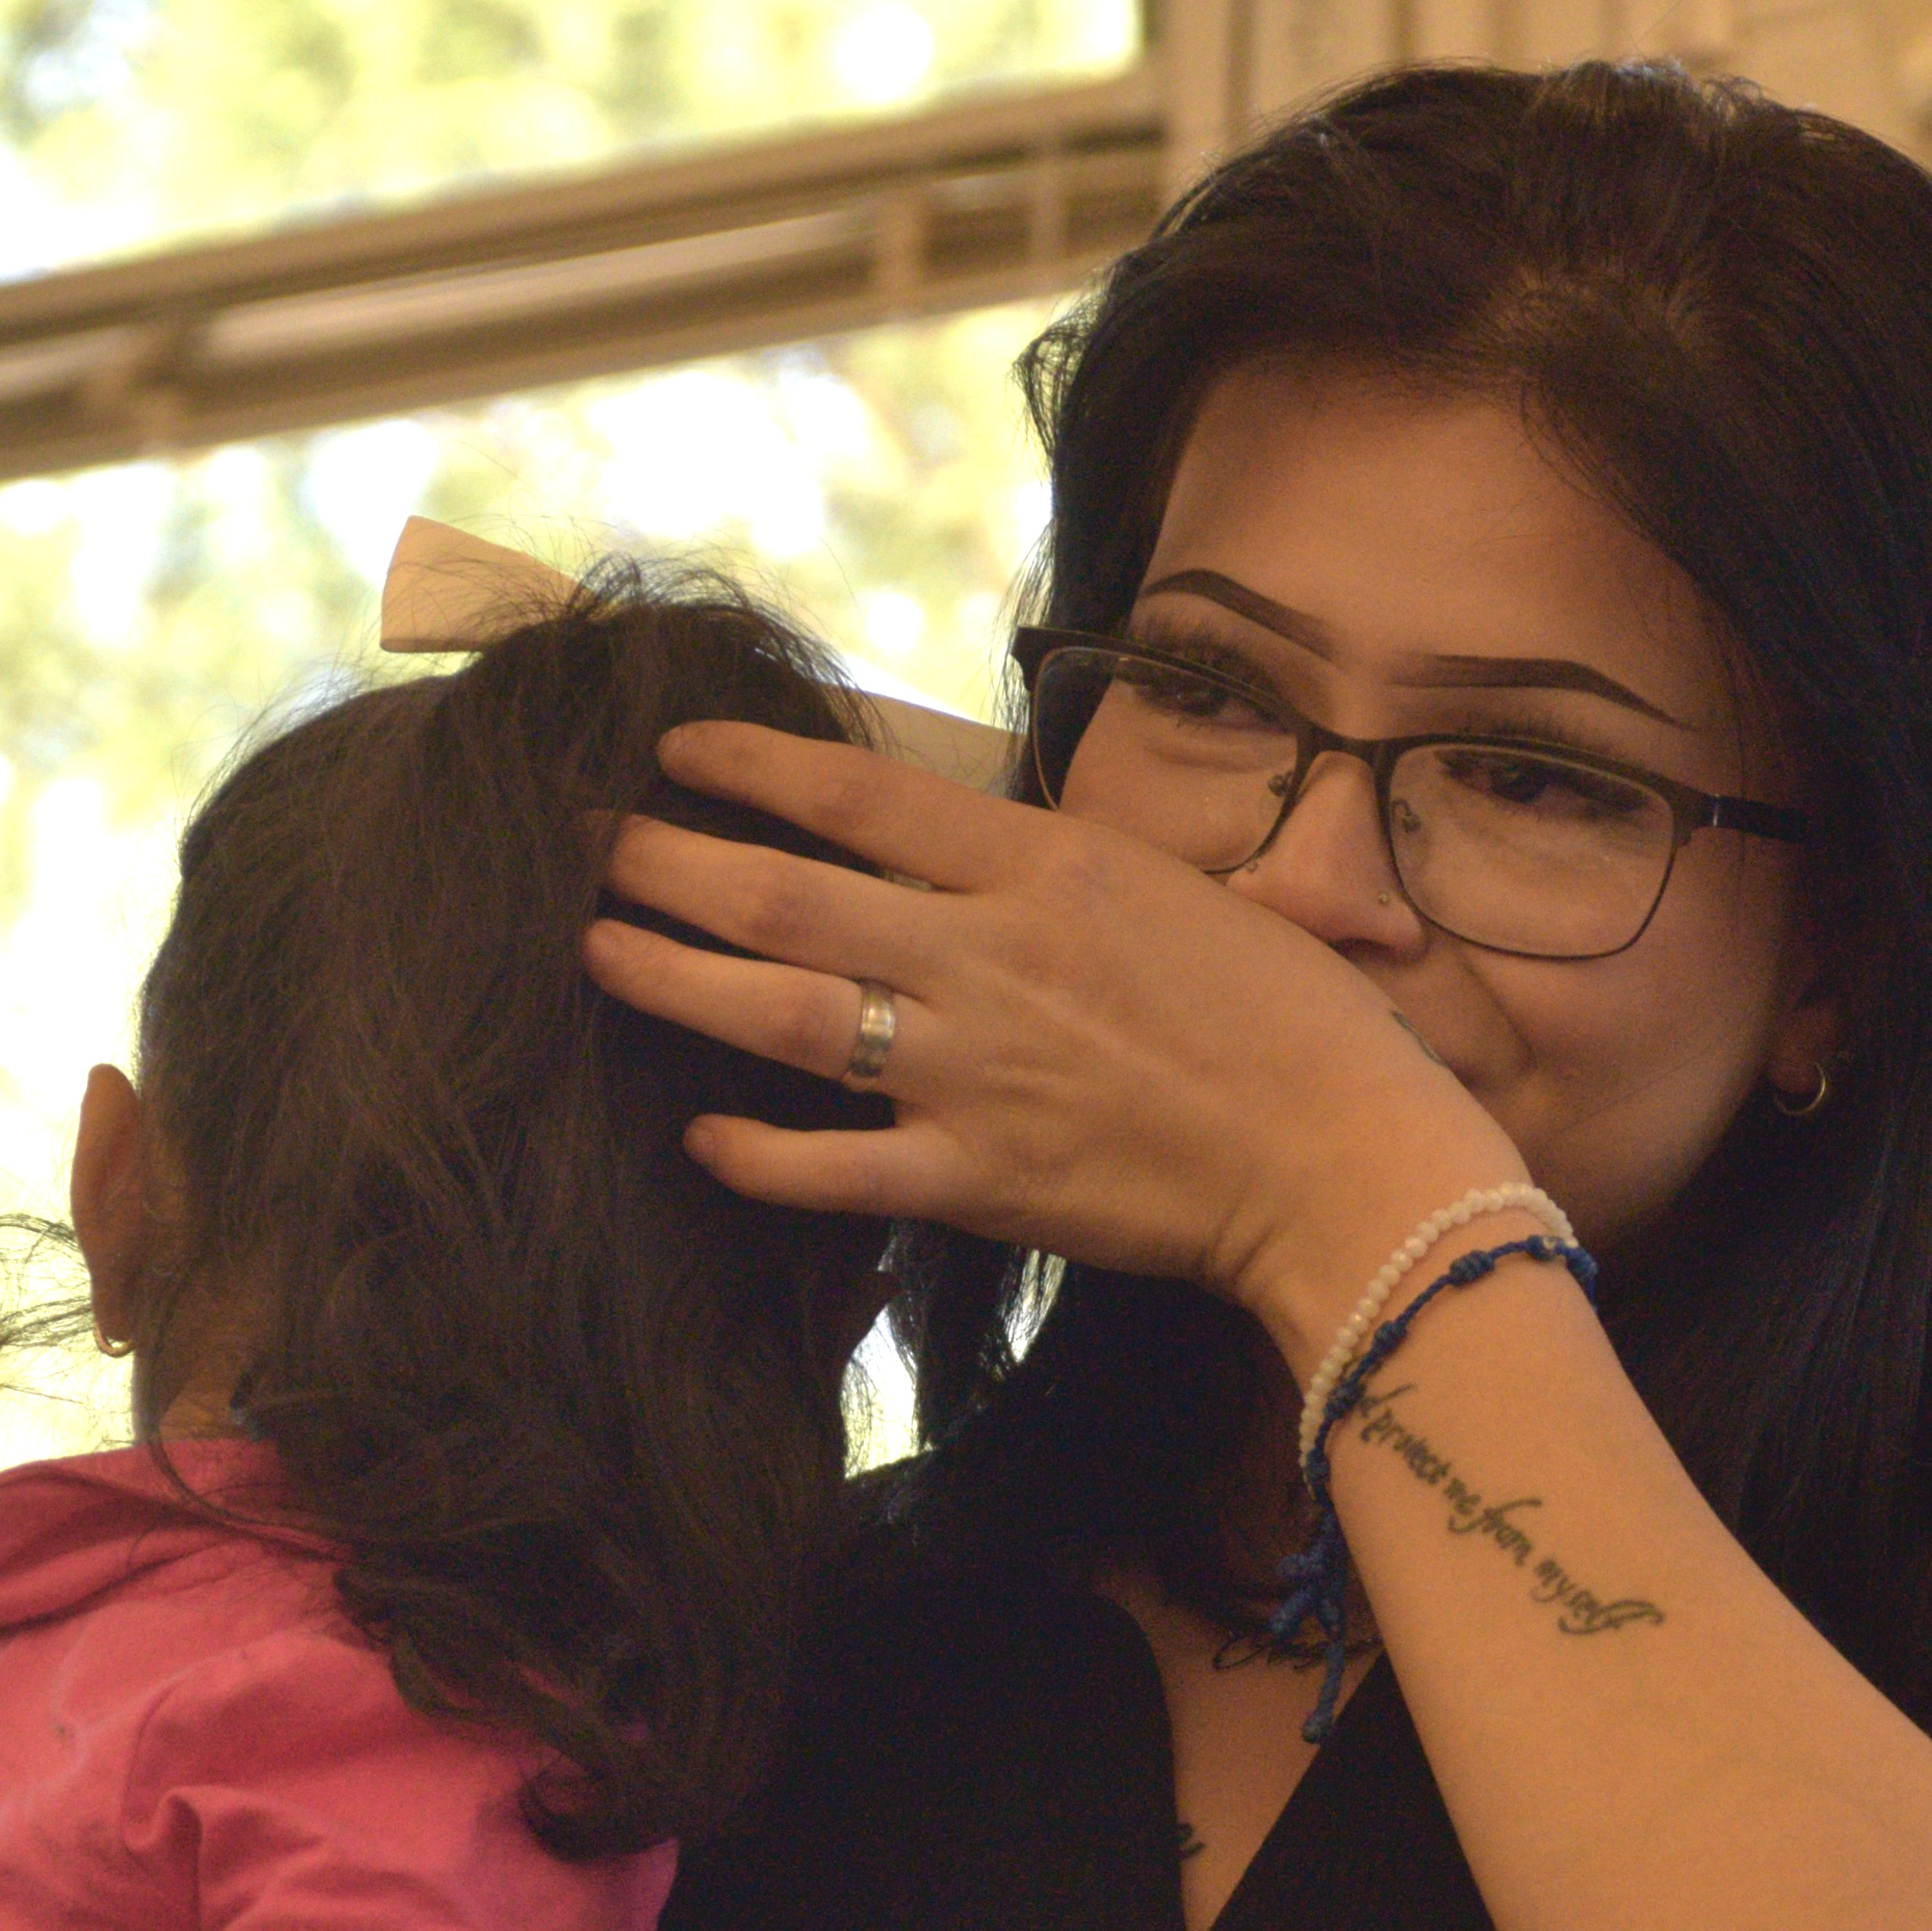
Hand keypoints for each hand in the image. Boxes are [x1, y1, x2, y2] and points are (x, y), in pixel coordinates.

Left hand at [587, 719, 1521, 1331]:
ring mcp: (974, 1073)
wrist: (1347, 1159)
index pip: (860, 793)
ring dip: (674, 982)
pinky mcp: (980, 1180)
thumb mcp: (1174, 891)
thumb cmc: (1288, 1018)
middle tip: (584, 845)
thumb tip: (960, 836)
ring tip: (596, 951)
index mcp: (1044, 870)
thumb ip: (1053, 867)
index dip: (750, 765)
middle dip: (667, 865)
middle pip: (785, 899)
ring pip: (782, 1019)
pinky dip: (758, 1154)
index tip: (672, 750)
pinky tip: (700, 1137)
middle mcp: (989, 960)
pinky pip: (835, 1167)